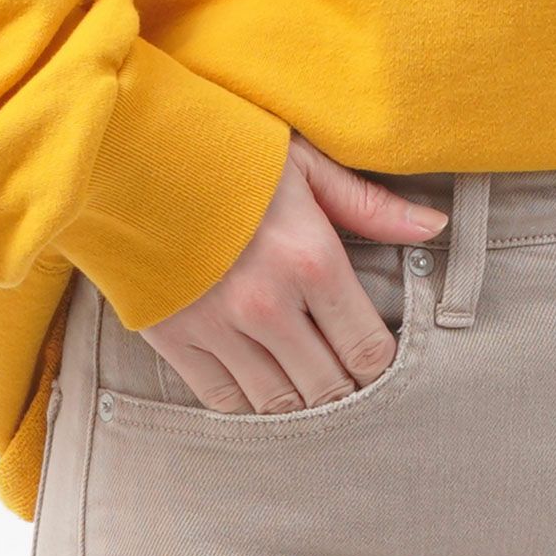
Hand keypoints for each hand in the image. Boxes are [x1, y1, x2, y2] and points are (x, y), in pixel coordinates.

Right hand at [138, 130, 449, 412]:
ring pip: (279, 405)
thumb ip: (371, 207)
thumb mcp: (305, 165)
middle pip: (328, 388)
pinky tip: (260, 388)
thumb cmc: (223, 152)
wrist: (121, 150)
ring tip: (306, 390)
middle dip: (344, 393)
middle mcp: (269, 306)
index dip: (380, 368)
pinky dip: (249, 404)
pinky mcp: (177, 342)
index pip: (367, 350)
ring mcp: (220, 329)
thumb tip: (434, 228)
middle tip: (346, 385)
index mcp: (311, 260)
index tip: (377, 364)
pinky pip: (225, 401)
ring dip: (300, 405)